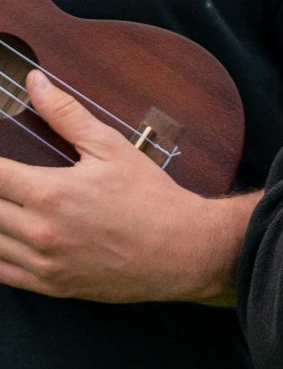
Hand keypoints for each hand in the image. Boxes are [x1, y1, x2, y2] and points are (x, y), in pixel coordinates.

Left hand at [0, 71, 256, 304]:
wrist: (180, 249)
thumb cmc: (149, 197)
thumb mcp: (111, 147)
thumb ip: (66, 114)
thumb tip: (35, 82)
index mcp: (50, 192)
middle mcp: (40, 230)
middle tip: (4, 180)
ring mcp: (43, 263)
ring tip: (6, 202)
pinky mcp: (51, 286)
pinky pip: (3, 274)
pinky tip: (4, 235)